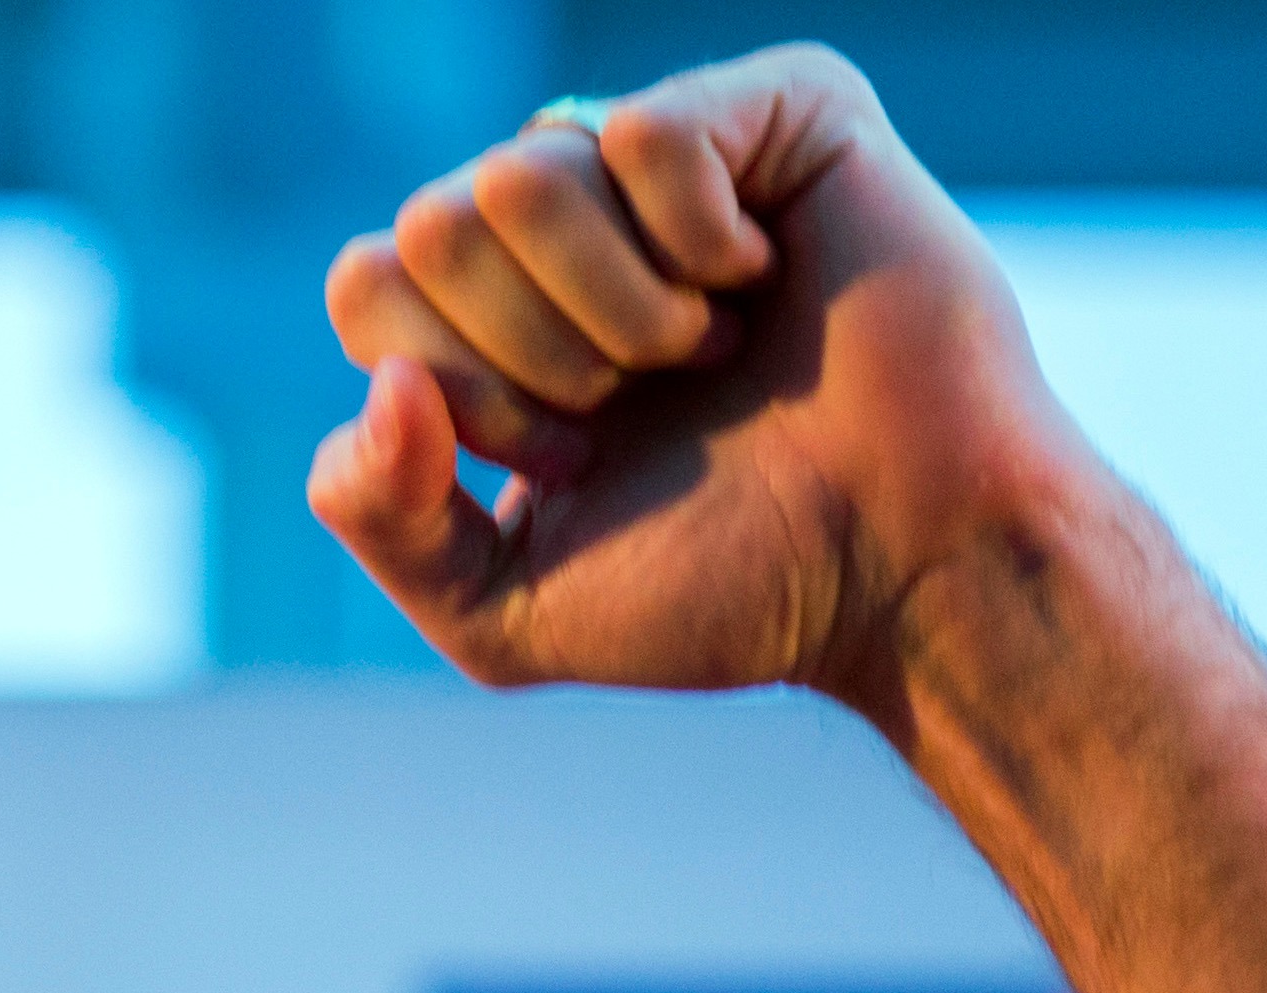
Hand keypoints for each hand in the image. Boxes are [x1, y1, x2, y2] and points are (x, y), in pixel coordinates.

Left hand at [309, 45, 1096, 706]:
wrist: (900, 573)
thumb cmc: (726, 586)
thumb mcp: (499, 608)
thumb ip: (380, 518)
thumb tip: (384, 384)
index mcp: (492, 316)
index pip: (366, 284)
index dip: (453, 388)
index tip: (568, 456)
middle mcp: (569, 223)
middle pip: (431, 223)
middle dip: (525, 356)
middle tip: (634, 406)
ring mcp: (668, 161)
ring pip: (517, 176)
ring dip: (611, 312)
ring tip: (704, 353)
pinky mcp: (776, 109)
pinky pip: (642, 133)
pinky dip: (693, 244)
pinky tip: (762, 283)